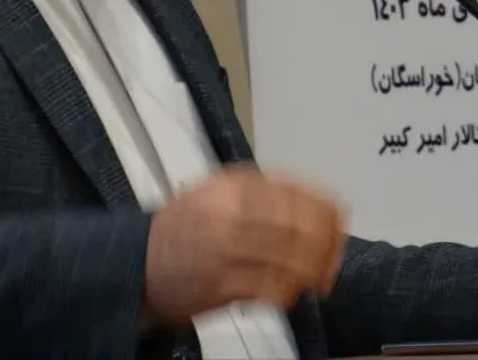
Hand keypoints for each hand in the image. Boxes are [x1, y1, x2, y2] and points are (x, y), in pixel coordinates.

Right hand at [143, 163, 347, 323]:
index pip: (296, 193)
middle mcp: (229, 213)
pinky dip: (287, 293)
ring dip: (311, 271)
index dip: (325, 208)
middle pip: (297, 227)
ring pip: (288, 260)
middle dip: (325, 244)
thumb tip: (317, 202)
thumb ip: (265, 191)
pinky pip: (269, 290)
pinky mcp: (219, 287)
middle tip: (335, 256)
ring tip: (318, 278)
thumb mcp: (220, 190)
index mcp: (233, 185)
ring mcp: (224, 251)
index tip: (341, 219)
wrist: (137, 262)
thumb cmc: (184, 227)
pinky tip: (291, 293)